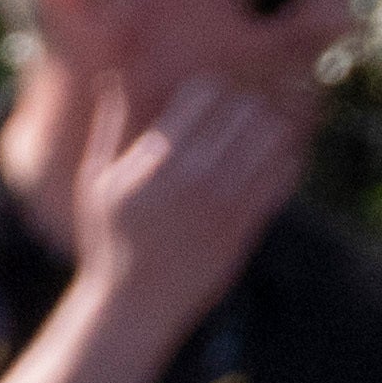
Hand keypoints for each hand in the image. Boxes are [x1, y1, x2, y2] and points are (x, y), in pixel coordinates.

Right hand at [77, 75, 306, 339]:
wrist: (137, 304)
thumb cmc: (110, 239)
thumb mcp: (97, 179)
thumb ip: (111, 126)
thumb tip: (113, 78)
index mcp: (158, 158)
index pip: (205, 94)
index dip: (214, 88)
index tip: (211, 99)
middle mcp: (194, 178)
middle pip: (244, 111)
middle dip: (246, 104)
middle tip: (242, 114)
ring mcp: (225, 205)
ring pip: (270, 142)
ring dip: (270, 130)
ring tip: (259, 134)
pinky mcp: (245, 229)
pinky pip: (280, 180)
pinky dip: (284, 161)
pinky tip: (275, 160)